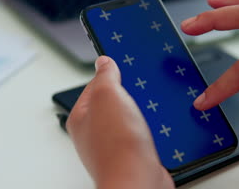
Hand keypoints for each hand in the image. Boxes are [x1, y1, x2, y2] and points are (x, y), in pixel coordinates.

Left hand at [67, 56, 173, 188]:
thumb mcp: (108, 95)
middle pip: (112, 103)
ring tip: (150, 105)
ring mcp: (113, 146)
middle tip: (140, 86)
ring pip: (128, 119)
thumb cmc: (117, 146)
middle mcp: (94, 133)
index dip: (111, 72)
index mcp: (81, 116)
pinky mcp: (132, 156)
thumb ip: (105, 76)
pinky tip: (157, 126)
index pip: (94, 85)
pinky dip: (150, 128)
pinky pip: (141, 135)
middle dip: (129, 93)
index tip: (123, 64)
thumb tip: (104, 62)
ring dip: (141, 112)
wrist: (137, 181)